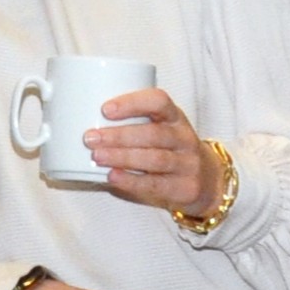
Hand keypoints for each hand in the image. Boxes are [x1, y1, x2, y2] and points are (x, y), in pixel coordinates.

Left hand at [86, 87, 221, 216]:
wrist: (206, 180)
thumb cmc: (170, 149)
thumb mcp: (161, 129)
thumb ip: (133, 123)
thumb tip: (83, 122)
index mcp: (175, 117)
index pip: (159, 101)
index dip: (132, 103)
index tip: (105, 109)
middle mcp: (184, 138)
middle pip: (153, 134)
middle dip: (119, 135)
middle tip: (90, 137)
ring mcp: (187, 164)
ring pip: (154, 159)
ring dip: (122, 157)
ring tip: (97, 156)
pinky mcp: (184, 188)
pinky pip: (155, 184)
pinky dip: (132, 180)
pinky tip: (113, 177)